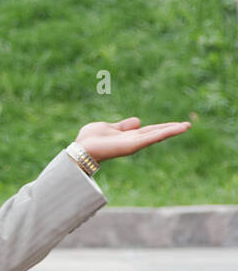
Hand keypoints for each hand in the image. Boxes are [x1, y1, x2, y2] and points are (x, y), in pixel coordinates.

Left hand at [75, 117, 190, 163]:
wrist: (82, 149)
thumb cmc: (90, 139)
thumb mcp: (109, 127)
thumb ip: (123, 126)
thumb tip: (138, 121)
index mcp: (128, 136)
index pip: (149, 130)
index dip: (161, 127)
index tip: (175, 124)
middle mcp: (133, 141)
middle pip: (156, 133)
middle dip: (171, 129)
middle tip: (187, 125)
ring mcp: (135, 144)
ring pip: (157, 135)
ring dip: (172, 130)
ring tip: (187, 126)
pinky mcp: (133, 145)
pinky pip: (152, 137)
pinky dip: (164, 133)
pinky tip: (175, 129)